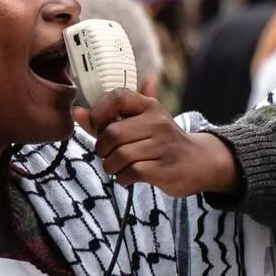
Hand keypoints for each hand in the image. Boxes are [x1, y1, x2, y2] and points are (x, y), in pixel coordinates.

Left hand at [74, 89, 239, 197]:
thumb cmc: (160, 141)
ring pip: (119, 156)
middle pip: (112, 134)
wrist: (199, 162)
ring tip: (118, 166)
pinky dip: (123, 178)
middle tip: (108, 154)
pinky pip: (129, 173)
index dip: (99, 112)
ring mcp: (162, 145)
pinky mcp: (164, 169)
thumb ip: (107, 118)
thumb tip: (77, 113)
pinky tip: (129, 175)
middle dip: (102, 149)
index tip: (98, 126)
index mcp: (149, 106)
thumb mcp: (139, 123)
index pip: (118, 97)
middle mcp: (157, 122)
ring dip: (111, 166)